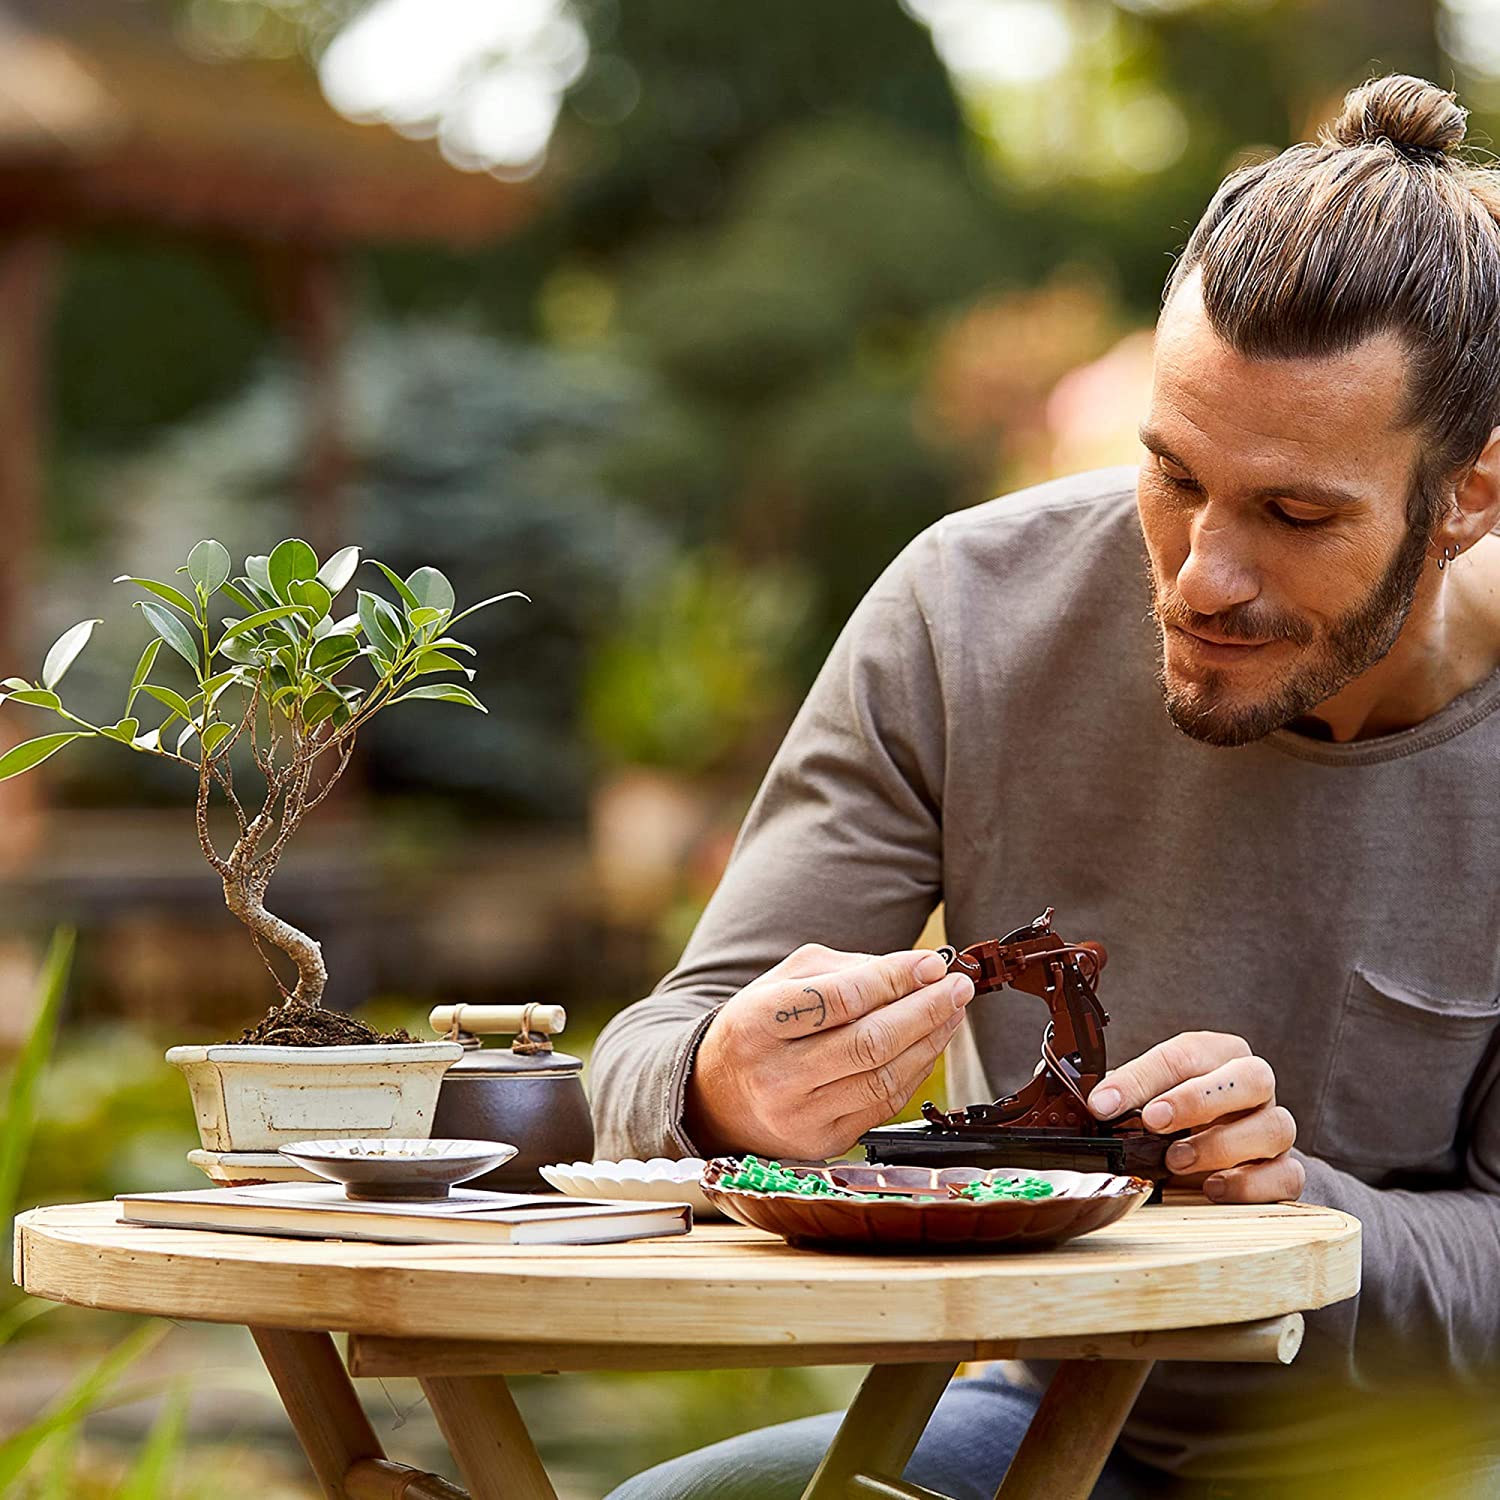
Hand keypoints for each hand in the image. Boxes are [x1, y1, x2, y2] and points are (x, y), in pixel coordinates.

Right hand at [684, 944, 975, 1160]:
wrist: (716, 1097)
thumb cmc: (758, 1027)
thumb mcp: (781, 981)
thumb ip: (843, 969)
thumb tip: (914, 970)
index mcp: (757, 1024)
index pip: (840, 999)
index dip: (894, 979)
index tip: (933, 963)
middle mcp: (775, 1076)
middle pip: (869, 1042)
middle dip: (926, 1009)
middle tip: (957, 986)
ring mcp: (800, 1116)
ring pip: (885, 1077)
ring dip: (930, 1040)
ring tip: (952, 1011)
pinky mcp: (822, 1142)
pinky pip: (885, 1104)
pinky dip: (917, 1070)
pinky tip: (930, 1043)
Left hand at [1086, 1031, 1302, 1202]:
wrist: (1218, 1153)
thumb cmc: (1179, 1115)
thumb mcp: (1148, 1096)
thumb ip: (1125, 1095)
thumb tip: (1093, 1103)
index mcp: (1219, 1055)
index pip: (1185, 1054)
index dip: (1141, 1078)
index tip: (1103, 1104)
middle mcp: (1255, 1086)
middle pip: (1252, 1077)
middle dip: (1198, 1099)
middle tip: (1153, 1121)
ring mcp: (1275, 1128)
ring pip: (1274, 1127)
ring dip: (1219, 1145)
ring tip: (1174, 1160)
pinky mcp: (1285, 1170)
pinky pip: (1285, 1176)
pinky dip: (1249, 1185)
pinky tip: (1211, 1188)